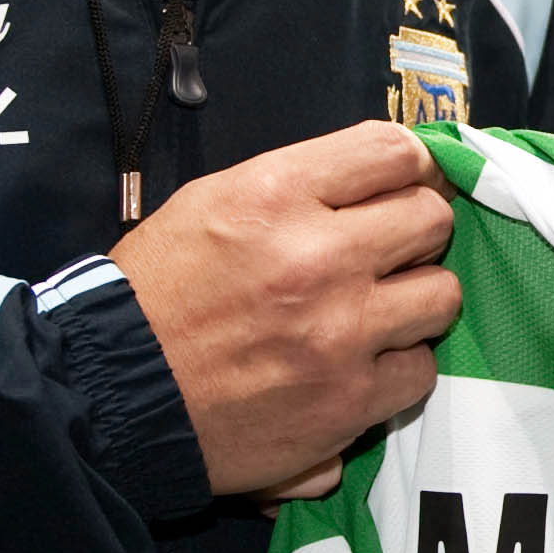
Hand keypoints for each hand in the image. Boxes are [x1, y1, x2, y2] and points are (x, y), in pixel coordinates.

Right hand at [112, 120, 458, 501]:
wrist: (112, 395)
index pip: (394, 151)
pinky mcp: (349, 400)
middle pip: (431, 219)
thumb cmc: (158, 293)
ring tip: (377, 314)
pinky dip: (396, 370)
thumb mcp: (211, 203)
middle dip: (416, 232)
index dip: (413, 166)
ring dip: (415, 303)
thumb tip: (386, 174)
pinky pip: (419, 371)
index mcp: (276, 193)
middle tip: (388, 253)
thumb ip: (300, 186)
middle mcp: (319, 256)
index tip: (408, 185)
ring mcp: (341, 333)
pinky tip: (360, 367)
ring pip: (441, 296)